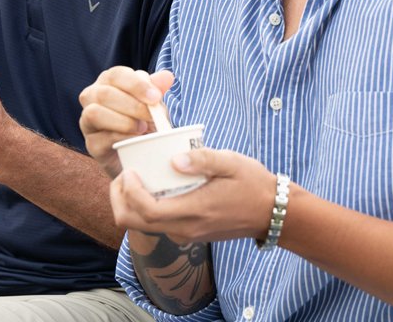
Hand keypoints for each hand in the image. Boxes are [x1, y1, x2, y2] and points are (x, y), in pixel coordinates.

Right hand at [79, 67, 174, 177]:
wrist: (142, 153)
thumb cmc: (145, 120)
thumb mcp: (154, 104)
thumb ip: (157, 89)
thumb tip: (167, 76)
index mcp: (108, 82)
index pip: (116, 75)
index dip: (136, 84)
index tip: (156, 97)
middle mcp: (92, 97)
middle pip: (104, 93)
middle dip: (132, 106)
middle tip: (151, 117)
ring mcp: (88, 121)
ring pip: (94, 113)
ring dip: (123, 121)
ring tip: (142, 128)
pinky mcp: (91, 144)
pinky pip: (100, 138)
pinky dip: (121, 138)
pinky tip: (135, 140)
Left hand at [112, 148, 273, 244]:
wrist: (272, 212)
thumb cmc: (252, 183)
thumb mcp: (231, 162)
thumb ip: (203, 159)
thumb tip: (174, 158)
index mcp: (193, 211)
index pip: (146, 211)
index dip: (129, 192)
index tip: (129, 170)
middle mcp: (184, 229)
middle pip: (135, 224)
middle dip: (120, 200)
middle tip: (124, 174)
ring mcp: (186, 234)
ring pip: (143, 226)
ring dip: (131, 203)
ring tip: (136, 176)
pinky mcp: (188, 233)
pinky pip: (157, 224)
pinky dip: (145, 206)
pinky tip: (155, 184)